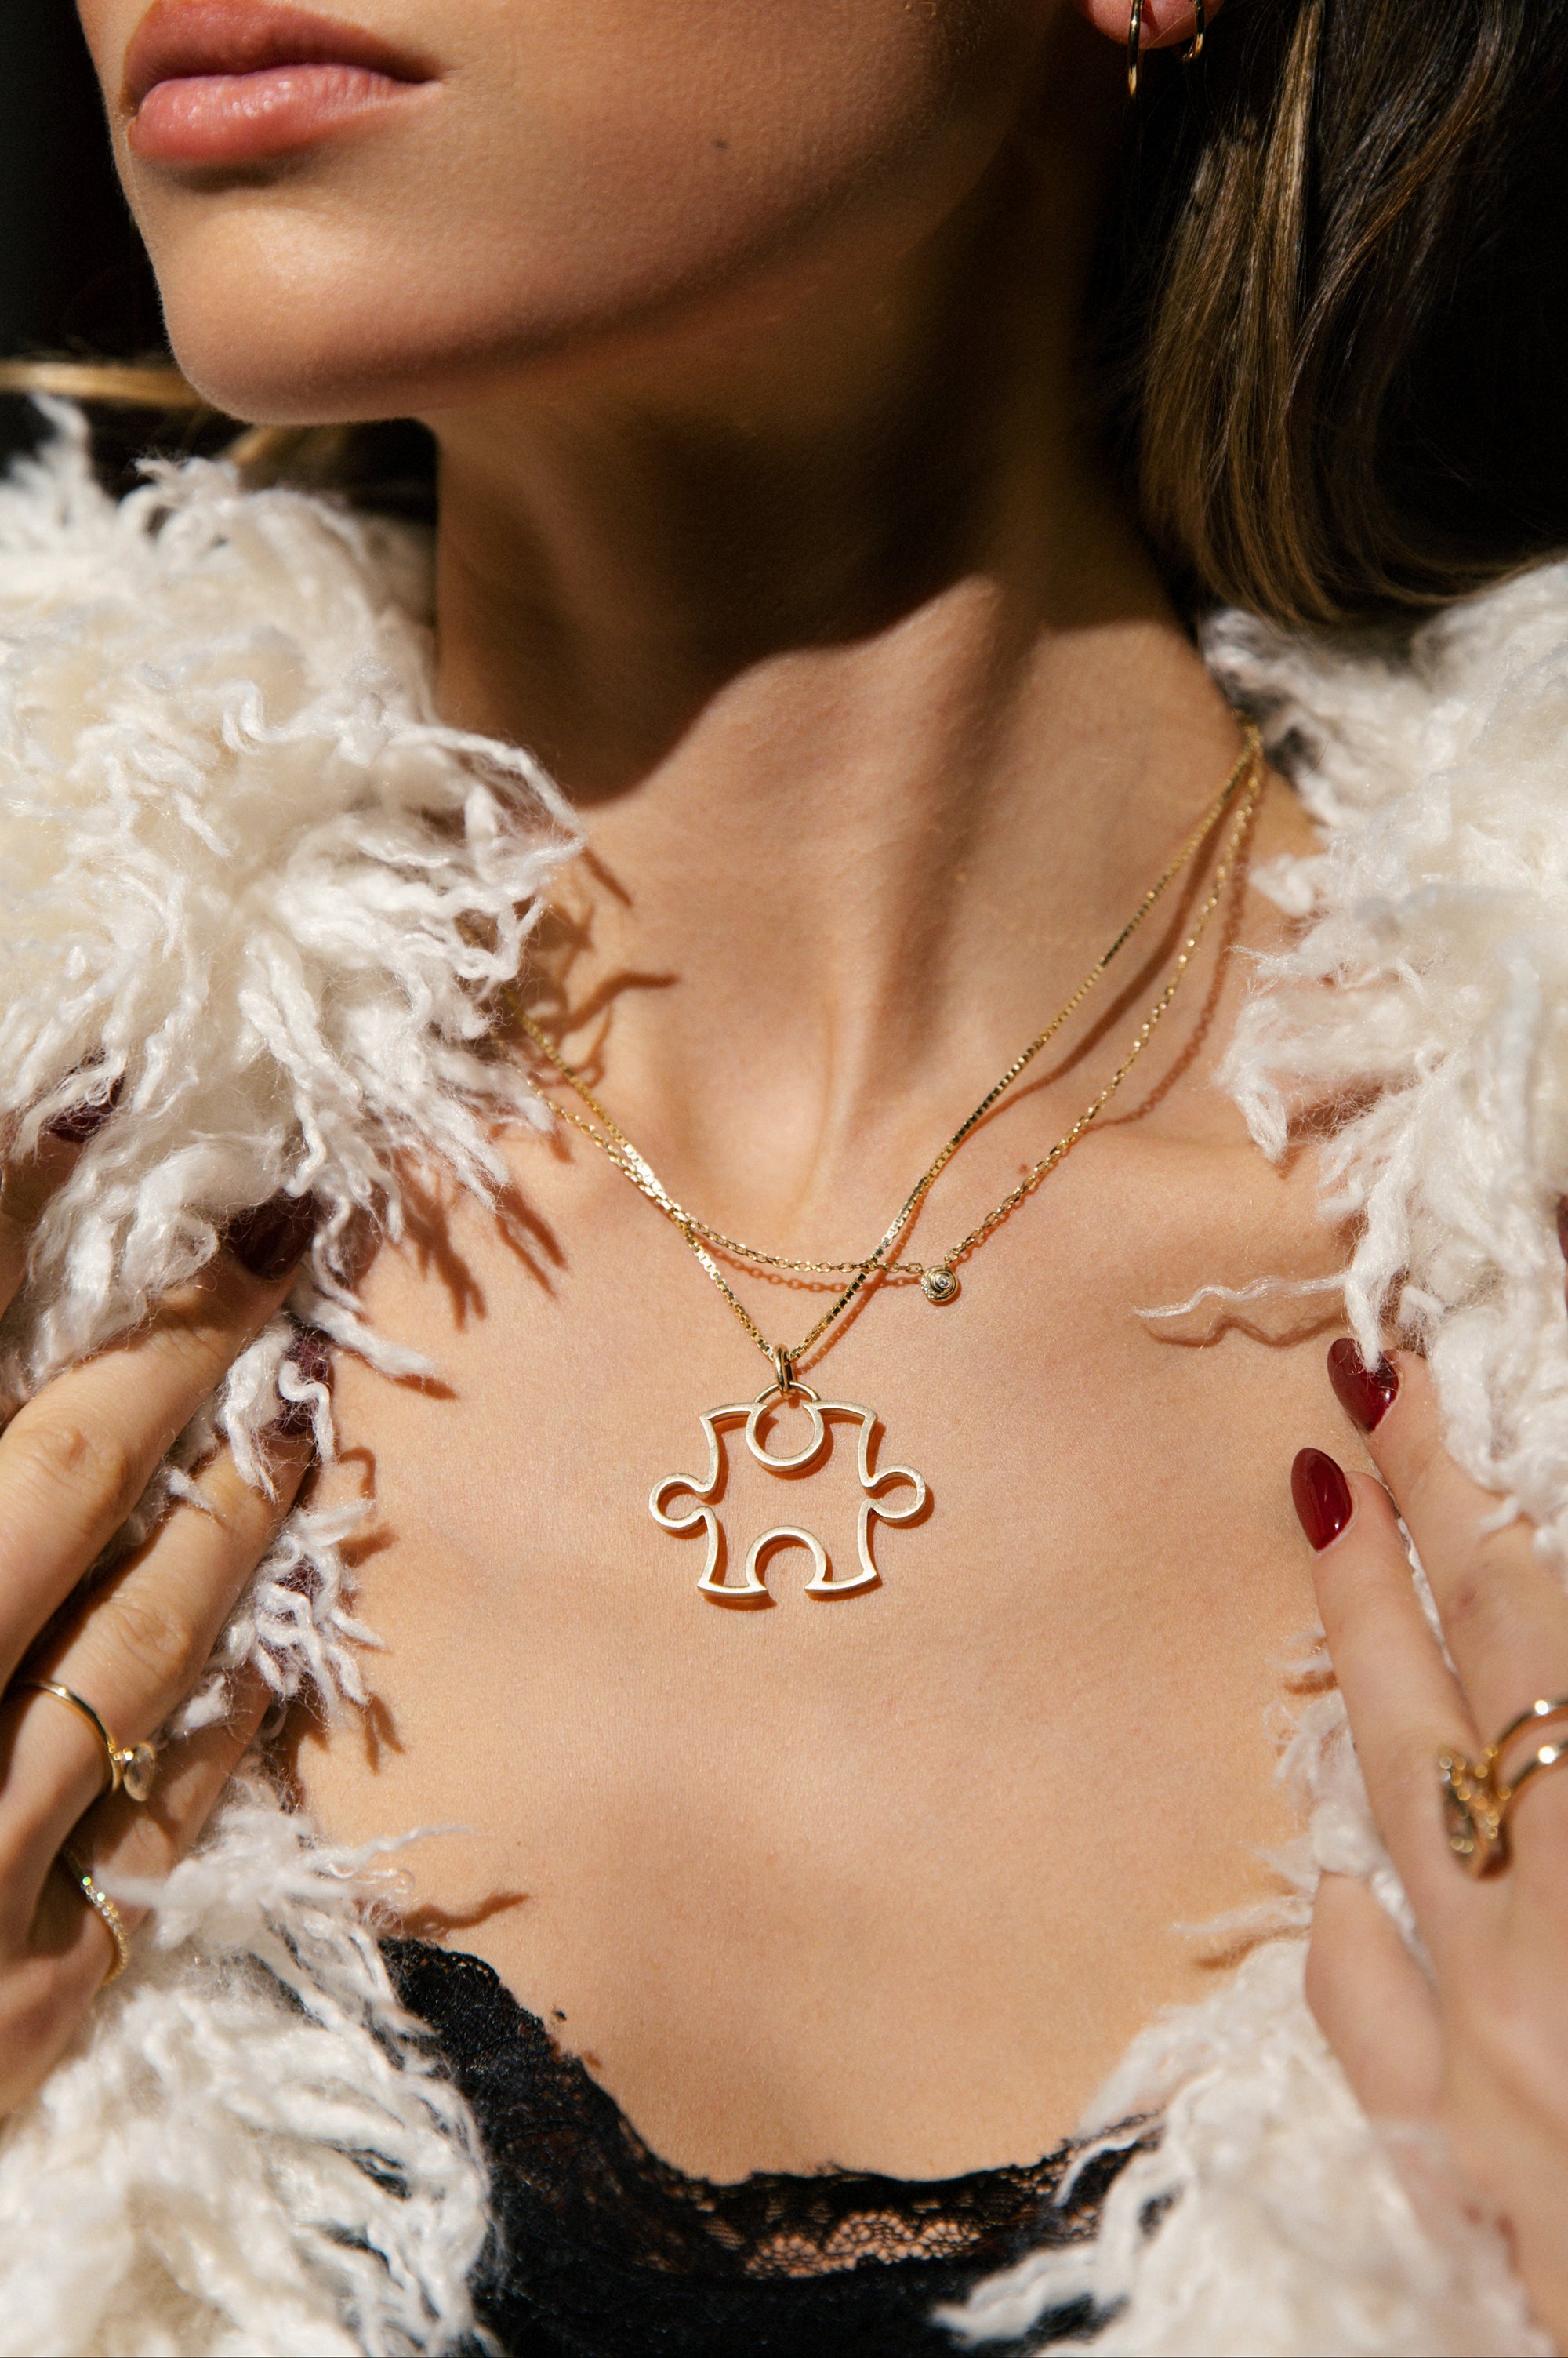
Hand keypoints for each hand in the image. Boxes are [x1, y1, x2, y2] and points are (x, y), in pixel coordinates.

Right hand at [0, 1136, 318, 2113]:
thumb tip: (10, 1413)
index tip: (87, 1103)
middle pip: (56, 1473)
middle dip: (173, 1340)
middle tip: (278, 1234)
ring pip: (145, 1636)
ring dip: (236, 1510)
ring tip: (303, 1417)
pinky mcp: (20, 2009)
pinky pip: (163, 1829)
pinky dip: (225, 1724)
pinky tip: (278, 1645)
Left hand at [1299, 1344, 1567, 2347]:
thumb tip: (1545, 1651)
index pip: (1534, 1629)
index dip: (1465, 1493)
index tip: (1406, 1382)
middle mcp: (1551, 1948)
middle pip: (1461, 1687)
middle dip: (1407, 1527)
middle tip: (1355, 1389)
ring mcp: (1492, 2062)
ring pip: (1402, 1810)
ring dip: (1363, 1658)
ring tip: (1327, 1530)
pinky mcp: (1472, 2170)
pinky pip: (1375, 2025)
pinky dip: (1353, 1935)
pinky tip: (1333, 1874)